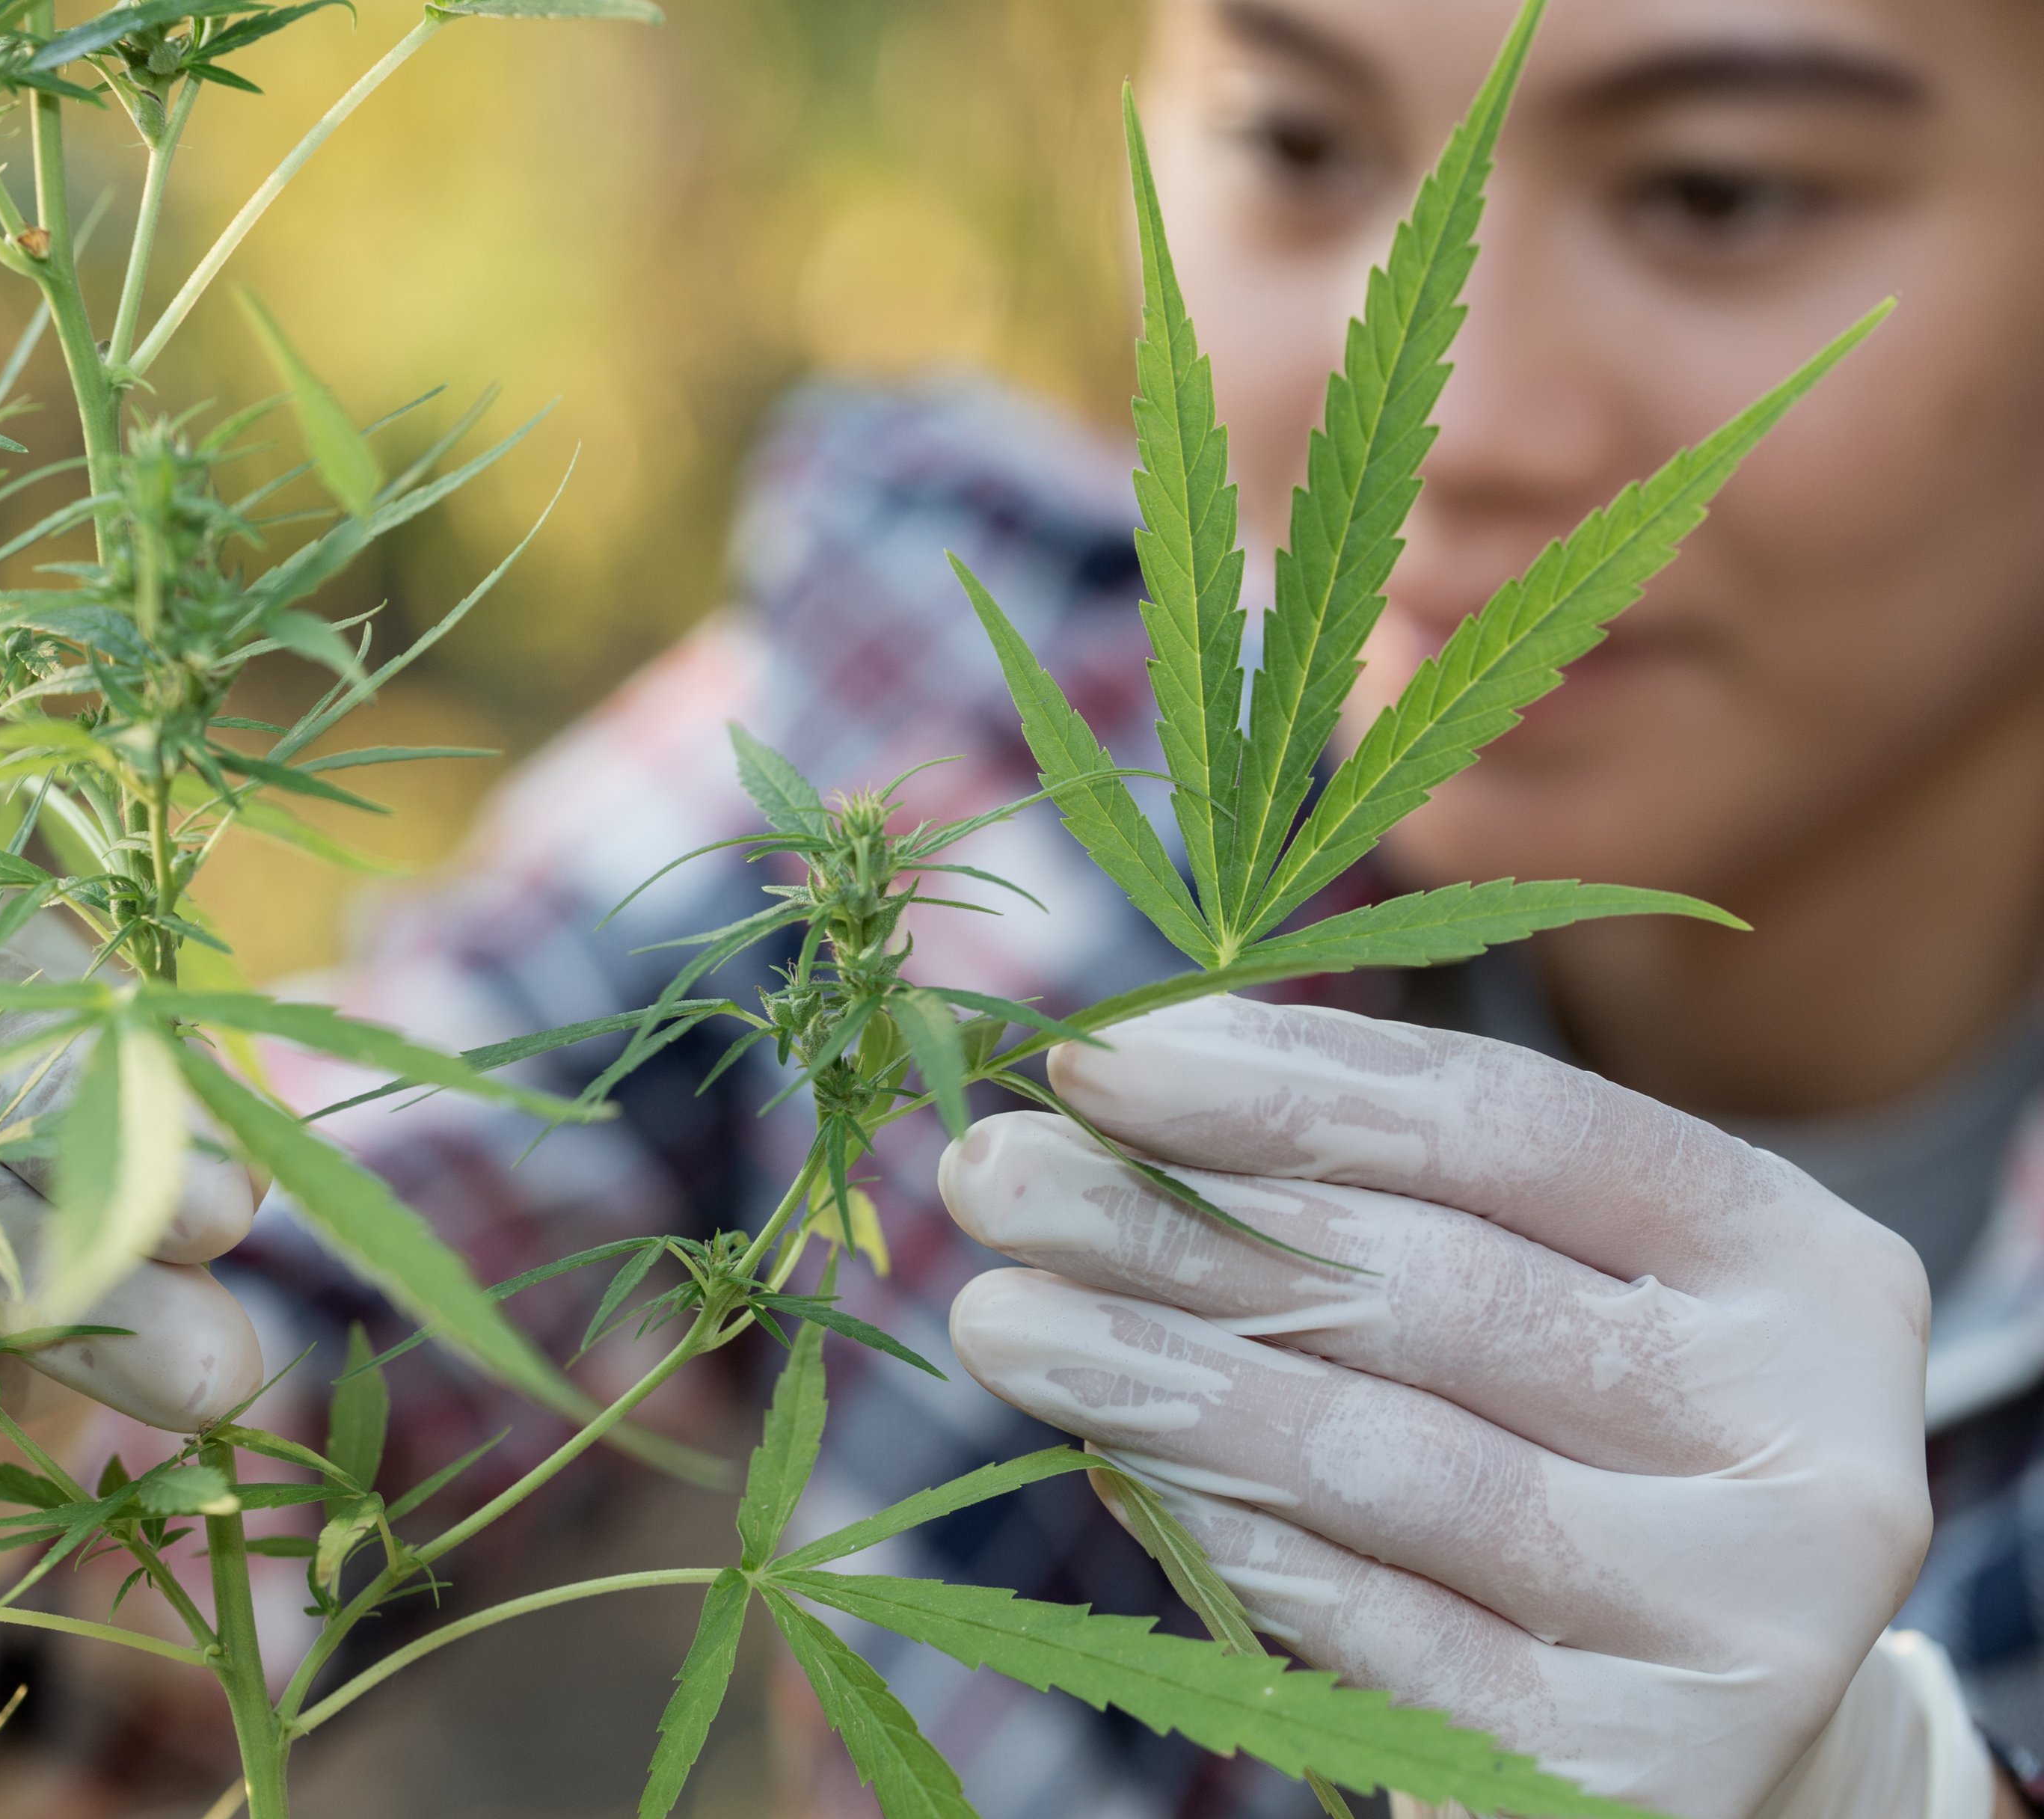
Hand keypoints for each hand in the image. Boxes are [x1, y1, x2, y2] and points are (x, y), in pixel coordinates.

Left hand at [938, 996, 1942, 1818]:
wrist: (1706, 1728)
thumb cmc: (1574, 1449)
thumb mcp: (1536, 1294)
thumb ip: (1376, 1196)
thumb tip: (1103, 1096)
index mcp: (1793, 1262)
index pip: (1510, 1125)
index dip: (1286, 1083)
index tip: (1093, 1056)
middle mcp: (1807, 1434)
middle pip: (1430, 1288)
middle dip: (1177, 1223)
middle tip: (997, 1177)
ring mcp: (1737, 1617)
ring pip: (1390, 1459)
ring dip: (1161, 1375)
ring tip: (999, 1316)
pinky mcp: (1635, 1773)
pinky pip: (1380, 1628)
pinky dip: (1228, 1539)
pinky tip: (1108, 1468)